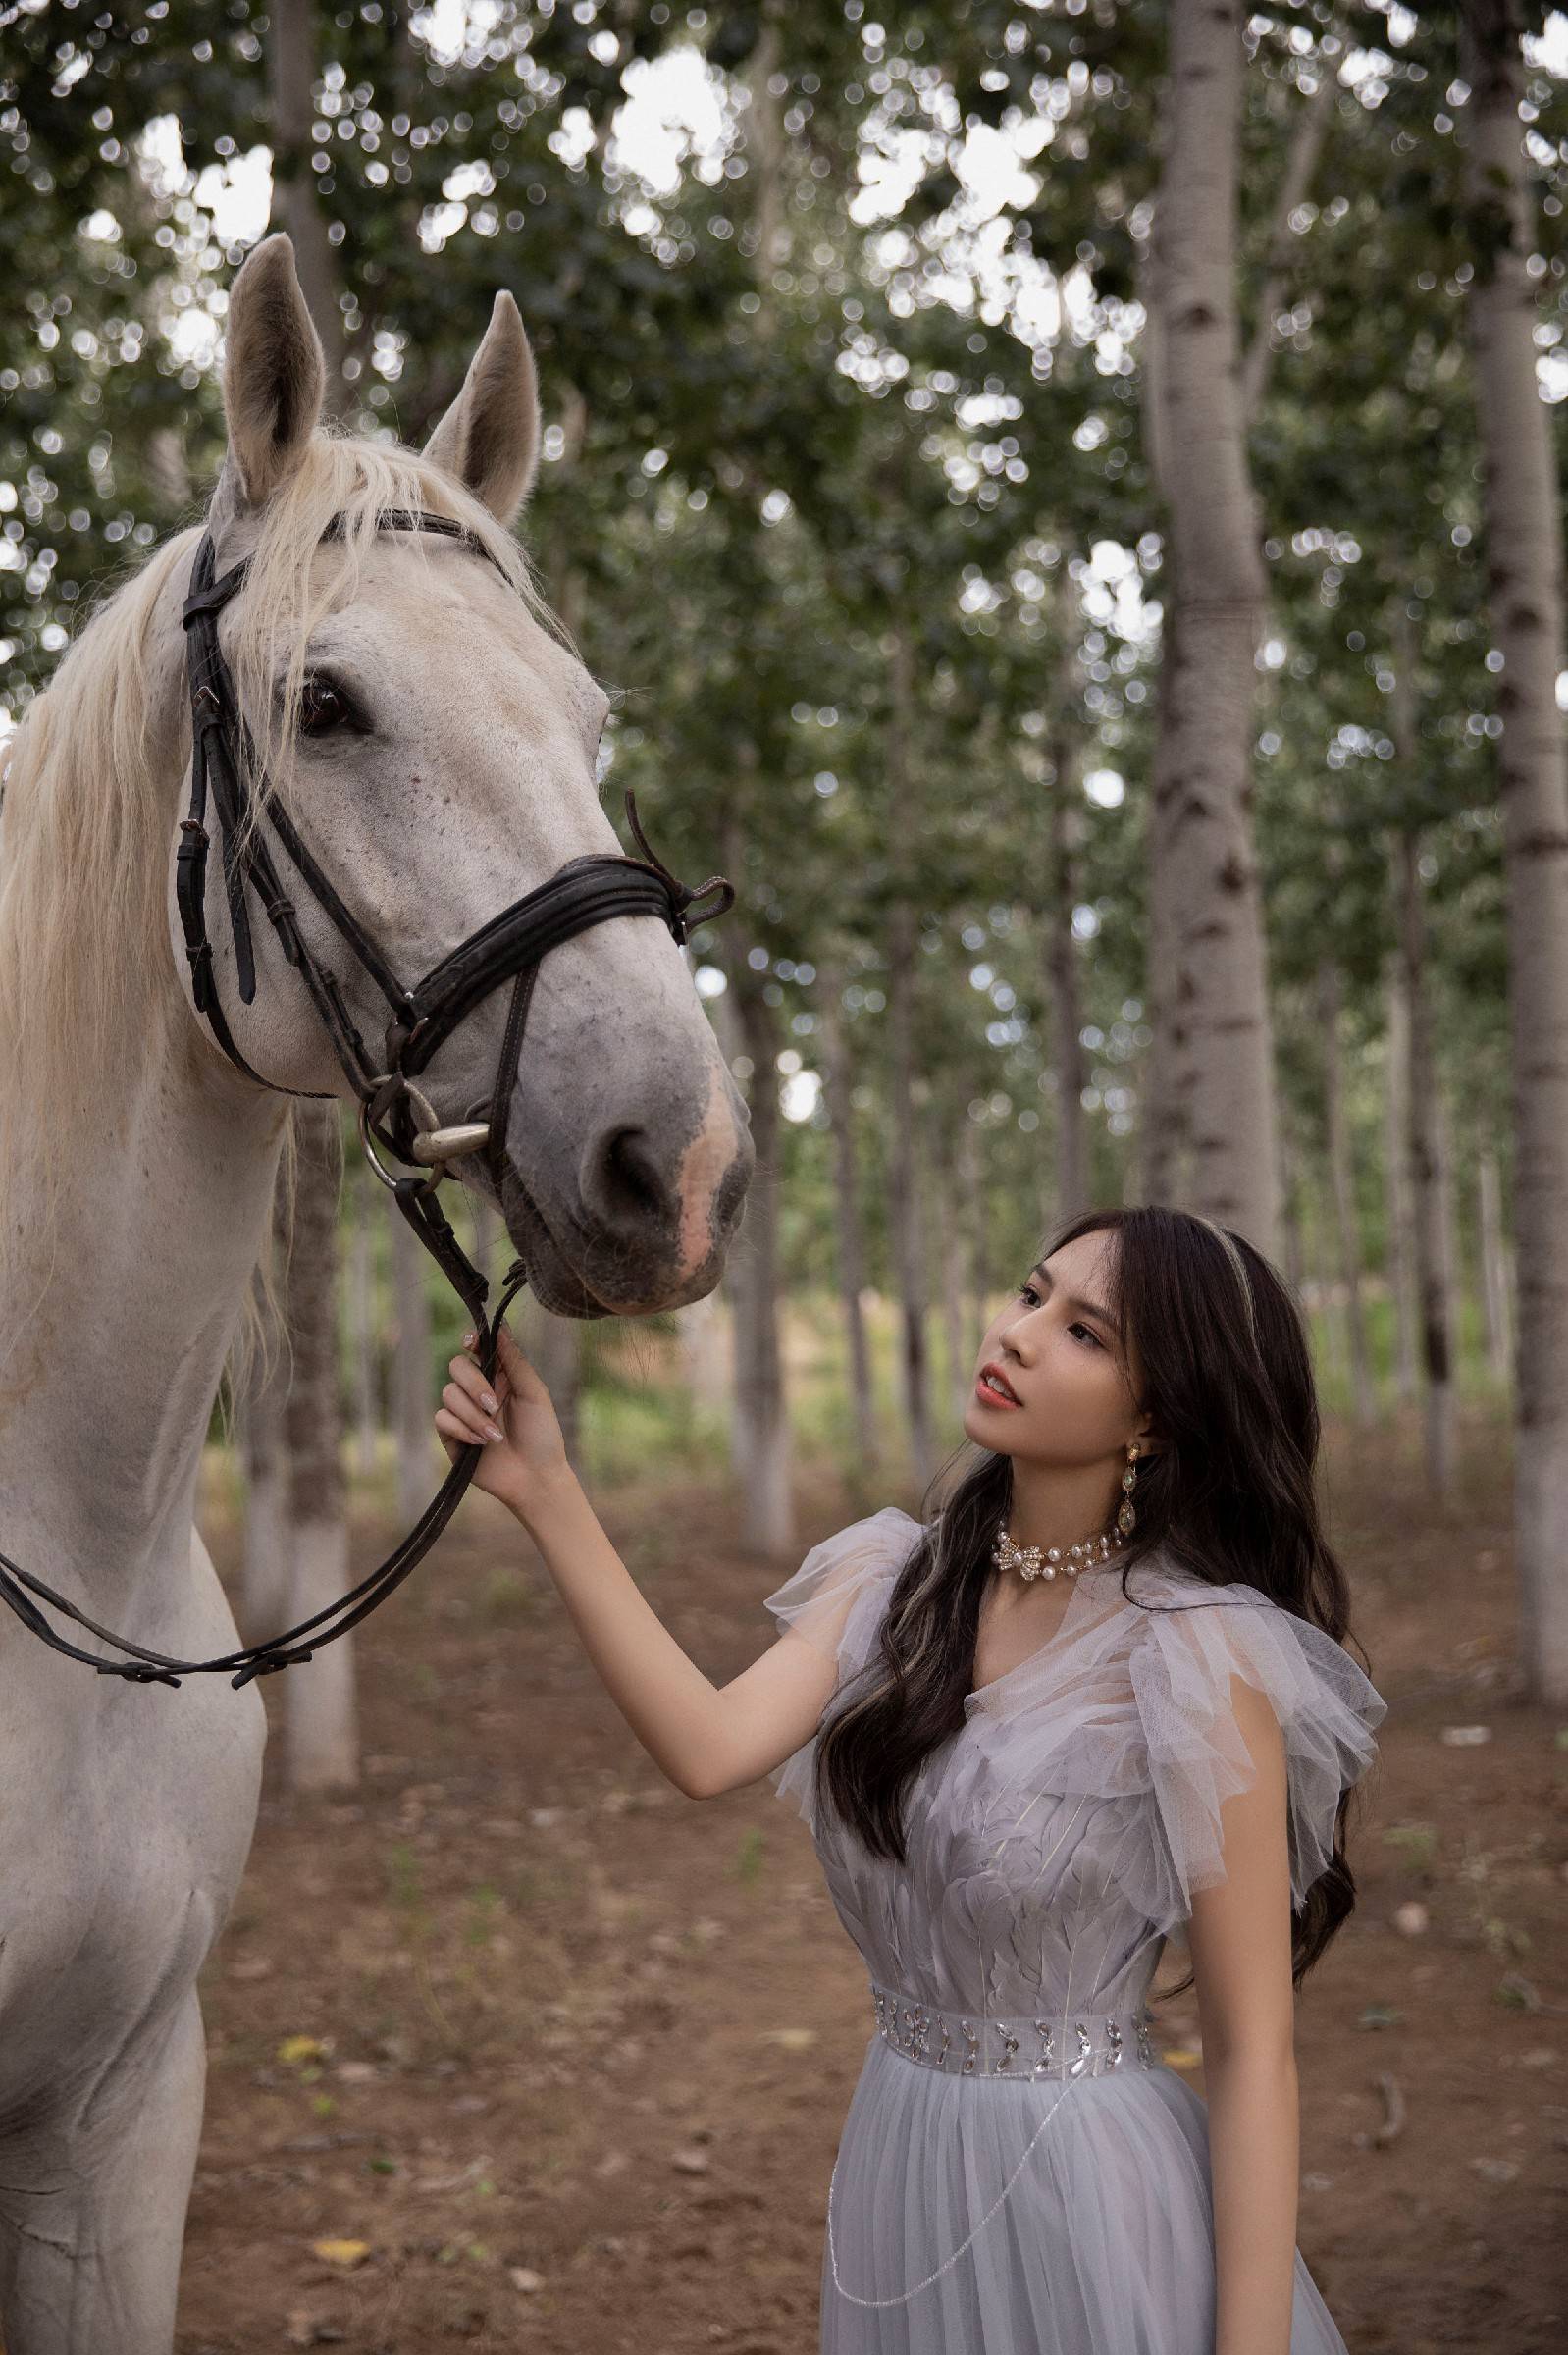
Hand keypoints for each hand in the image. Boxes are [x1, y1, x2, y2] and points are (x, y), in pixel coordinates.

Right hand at [435, 1322, 570, 1518]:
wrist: (534, 1478)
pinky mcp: (451, 1436)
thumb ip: (515, 1361)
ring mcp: (463, 1413)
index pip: (476, 1349)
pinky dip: (461, 1429)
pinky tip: (481, 1443)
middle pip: (456, 1367)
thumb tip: (501, 1326)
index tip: (471, 1343)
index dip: (471, 1341)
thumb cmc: (542, 1435)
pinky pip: (441, 1418)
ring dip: (473, 1415)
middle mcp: (478, 1391)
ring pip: (448, 1394)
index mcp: (499, 1377)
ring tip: (495, 1435)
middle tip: (494, 1404)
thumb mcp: (534, 1393)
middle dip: (473, 1384)